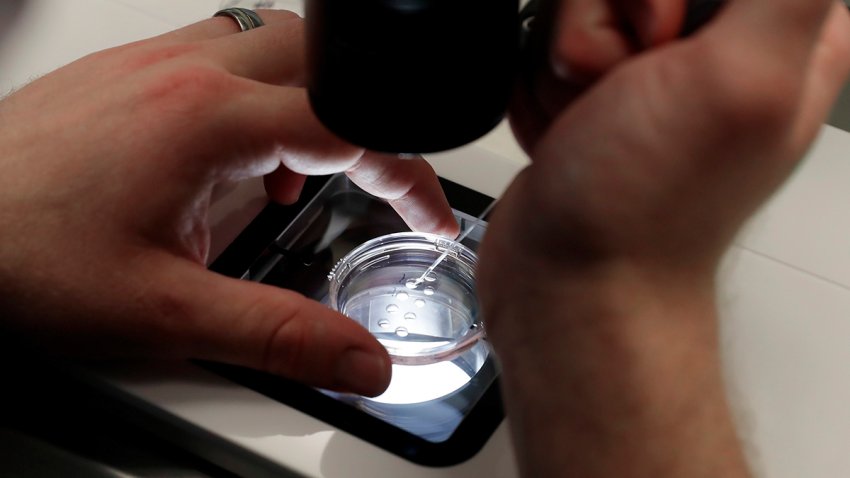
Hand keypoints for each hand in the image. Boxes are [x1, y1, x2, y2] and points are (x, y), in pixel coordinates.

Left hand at [0, 10, 457, 396]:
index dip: (410, 175)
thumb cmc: (18, 258)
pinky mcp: (127, 72)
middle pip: (322, 60)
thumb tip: (361, 360)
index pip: (351, 128)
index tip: (429, 215)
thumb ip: (278, 336)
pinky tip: (230, 159)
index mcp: (206, 121)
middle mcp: (183, 73)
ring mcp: (151, 64)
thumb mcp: (164, 313)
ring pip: (272, 46)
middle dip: (368, 120)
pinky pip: (220, 57)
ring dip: (310, 103)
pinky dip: (256, 100)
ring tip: (297, 176)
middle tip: (379, 181)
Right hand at [479, 0, 849, 474]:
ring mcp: (643, 66)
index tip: (663, 41)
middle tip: (624, 89)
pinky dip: (538, 90)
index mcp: (783, 27)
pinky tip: (565, 134)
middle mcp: (713, 41)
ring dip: (561, 65)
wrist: (571, 278)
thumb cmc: (647, 208)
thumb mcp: (742, 77)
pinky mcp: (588, 88)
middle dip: (602, 24)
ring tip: (590, 121)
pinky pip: (540, 43)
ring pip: (573, 2)